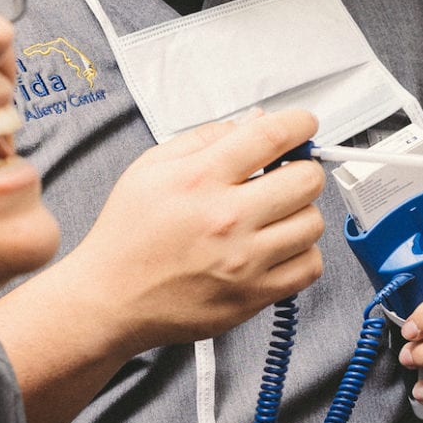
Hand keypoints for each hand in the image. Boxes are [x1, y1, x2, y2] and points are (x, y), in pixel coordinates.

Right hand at [59, 108, 325, 355]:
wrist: (110, 298)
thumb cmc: (127, 236)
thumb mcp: (150, 168)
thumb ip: (204, 138)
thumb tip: (250, 123)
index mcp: (200, 180)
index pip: (271, 136)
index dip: (299, 124)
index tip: (303, 126)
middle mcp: (226, 219)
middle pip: (306, 179)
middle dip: (302, 168)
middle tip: (287, 174)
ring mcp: (243, 261)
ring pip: (313, 223)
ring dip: (301, 212)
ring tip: (276, 214)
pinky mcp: (252, 296)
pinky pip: (309, 267)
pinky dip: (302, 253)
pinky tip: (278, 247)